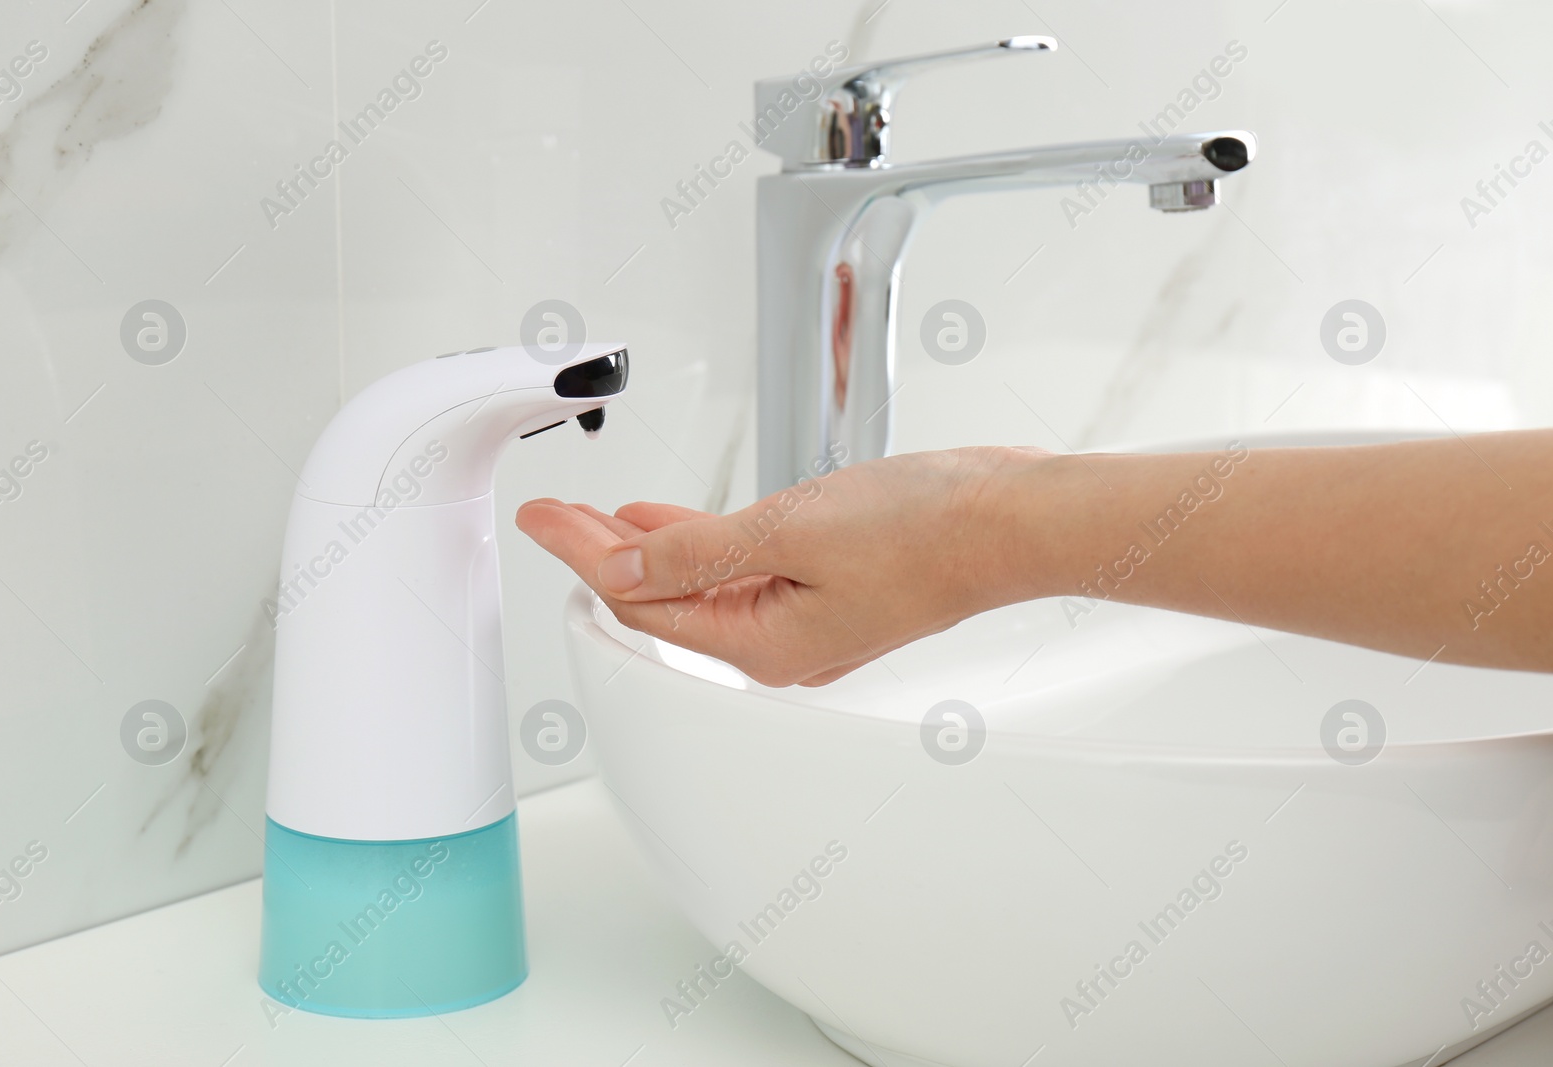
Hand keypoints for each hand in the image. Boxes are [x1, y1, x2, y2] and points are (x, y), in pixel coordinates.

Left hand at [515, 447, 1045, 685]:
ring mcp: (805, 620)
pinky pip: (742, 571)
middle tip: (554, 513)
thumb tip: (618, 564)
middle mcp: (779, 646)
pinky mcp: (828, 591)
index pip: (643, 600)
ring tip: (597, 515)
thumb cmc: (924, 530)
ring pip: (702, 582)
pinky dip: (702, 542)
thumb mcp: (787, 530)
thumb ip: (694, 551)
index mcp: (762, 645)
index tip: (541, 518)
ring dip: (649, 544)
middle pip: (666, 597)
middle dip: (603, 550)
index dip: (582, 554)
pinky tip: (674, 522)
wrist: (1011, 520)